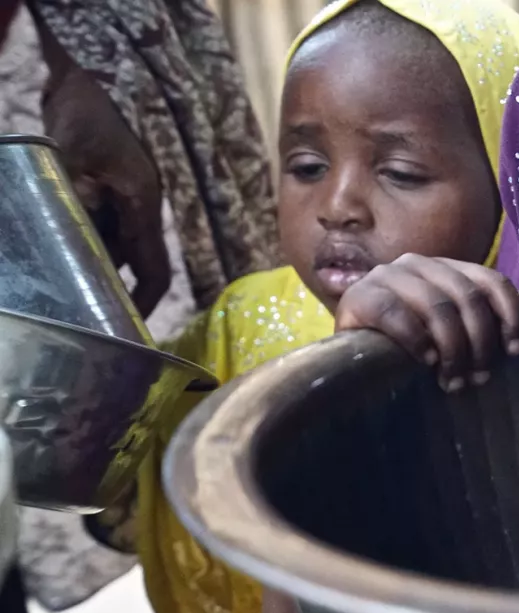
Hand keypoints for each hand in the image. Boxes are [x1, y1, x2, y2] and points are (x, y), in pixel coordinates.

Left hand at [40, 47, 169, 316]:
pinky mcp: (106, 186)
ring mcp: (123, 196)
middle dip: (108, 283)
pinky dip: (81, 235)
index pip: (155, 267)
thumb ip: (73, 197)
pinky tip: (56, 242)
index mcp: (145, 203)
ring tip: (63, 278)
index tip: (126, 327)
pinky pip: (98, 223)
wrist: (88, 71)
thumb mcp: (74, 156)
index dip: (144, 300)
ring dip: (90, 258)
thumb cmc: (90, 110)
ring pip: (110, 242)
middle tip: (80, 307)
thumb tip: (72, 238)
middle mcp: (139, 206)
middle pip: (129, 259)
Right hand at [334, 255, 518, 390]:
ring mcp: (386, 275)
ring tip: (454, 380)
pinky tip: (424, 361)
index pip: (492, 281)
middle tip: (480, 377)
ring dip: (453, 349)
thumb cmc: (406, 350)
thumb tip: (515, 345)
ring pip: (437, 307)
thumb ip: (473, 328)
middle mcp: (418, 263)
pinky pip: (395, 314)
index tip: (515, 350)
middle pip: (468, 297)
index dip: (510, 314)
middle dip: (480, 343)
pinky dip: (415, 340)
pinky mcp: (359, 296)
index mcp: (446, 268)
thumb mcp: (446, 335)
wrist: (346, 357)